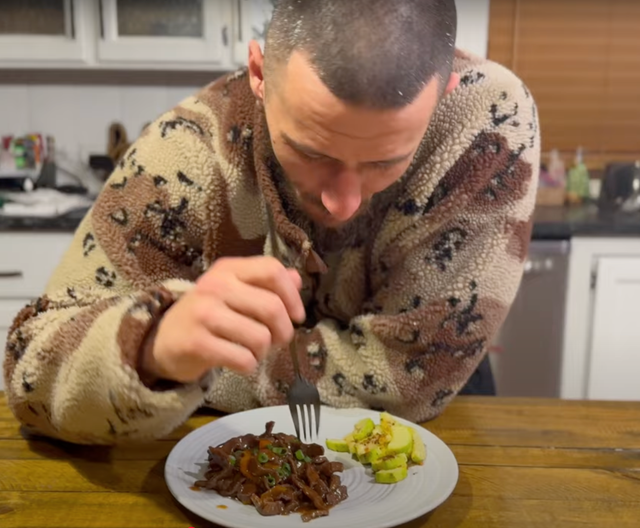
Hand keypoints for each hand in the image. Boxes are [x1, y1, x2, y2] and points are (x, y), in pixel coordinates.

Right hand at [141, 256, 303, 383]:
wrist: (164, 339)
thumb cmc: (209, 314)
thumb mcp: (235, 292)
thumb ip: (266, 284)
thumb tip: (297, 279)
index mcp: (229, 269)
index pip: (272, 270)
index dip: (292, 296)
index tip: (296, 316)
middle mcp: (216, 286)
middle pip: (272, 307)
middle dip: (284, 331)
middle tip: (277, 341)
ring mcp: (204, 314)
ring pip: (260, 337)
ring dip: (264, 351)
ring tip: (253, 351)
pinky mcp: (197, 342)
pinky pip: (243, 358)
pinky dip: (249, 365)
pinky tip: (240, 361)